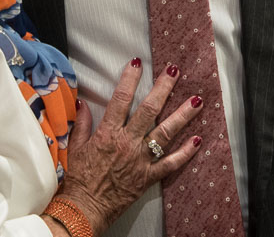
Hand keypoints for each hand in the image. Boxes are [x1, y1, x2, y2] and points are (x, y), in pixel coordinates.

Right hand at [54, 61, 202, 233]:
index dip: (129, 79)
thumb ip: (82, 124)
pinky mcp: (149, 176)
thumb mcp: (75, 148)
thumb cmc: (79, 179)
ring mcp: (141, 160)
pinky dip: (186, 152)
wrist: (85, 209)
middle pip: (149, 110)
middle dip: (163, 88)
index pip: (120, 100)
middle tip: (174, 71)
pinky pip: (171, 163)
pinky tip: (198, 140)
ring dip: (183, 115)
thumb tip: (83, 103)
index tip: (137, 63)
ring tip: (197, 100)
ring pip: (166, 133)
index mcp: (108, 134)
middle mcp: (127, 143)